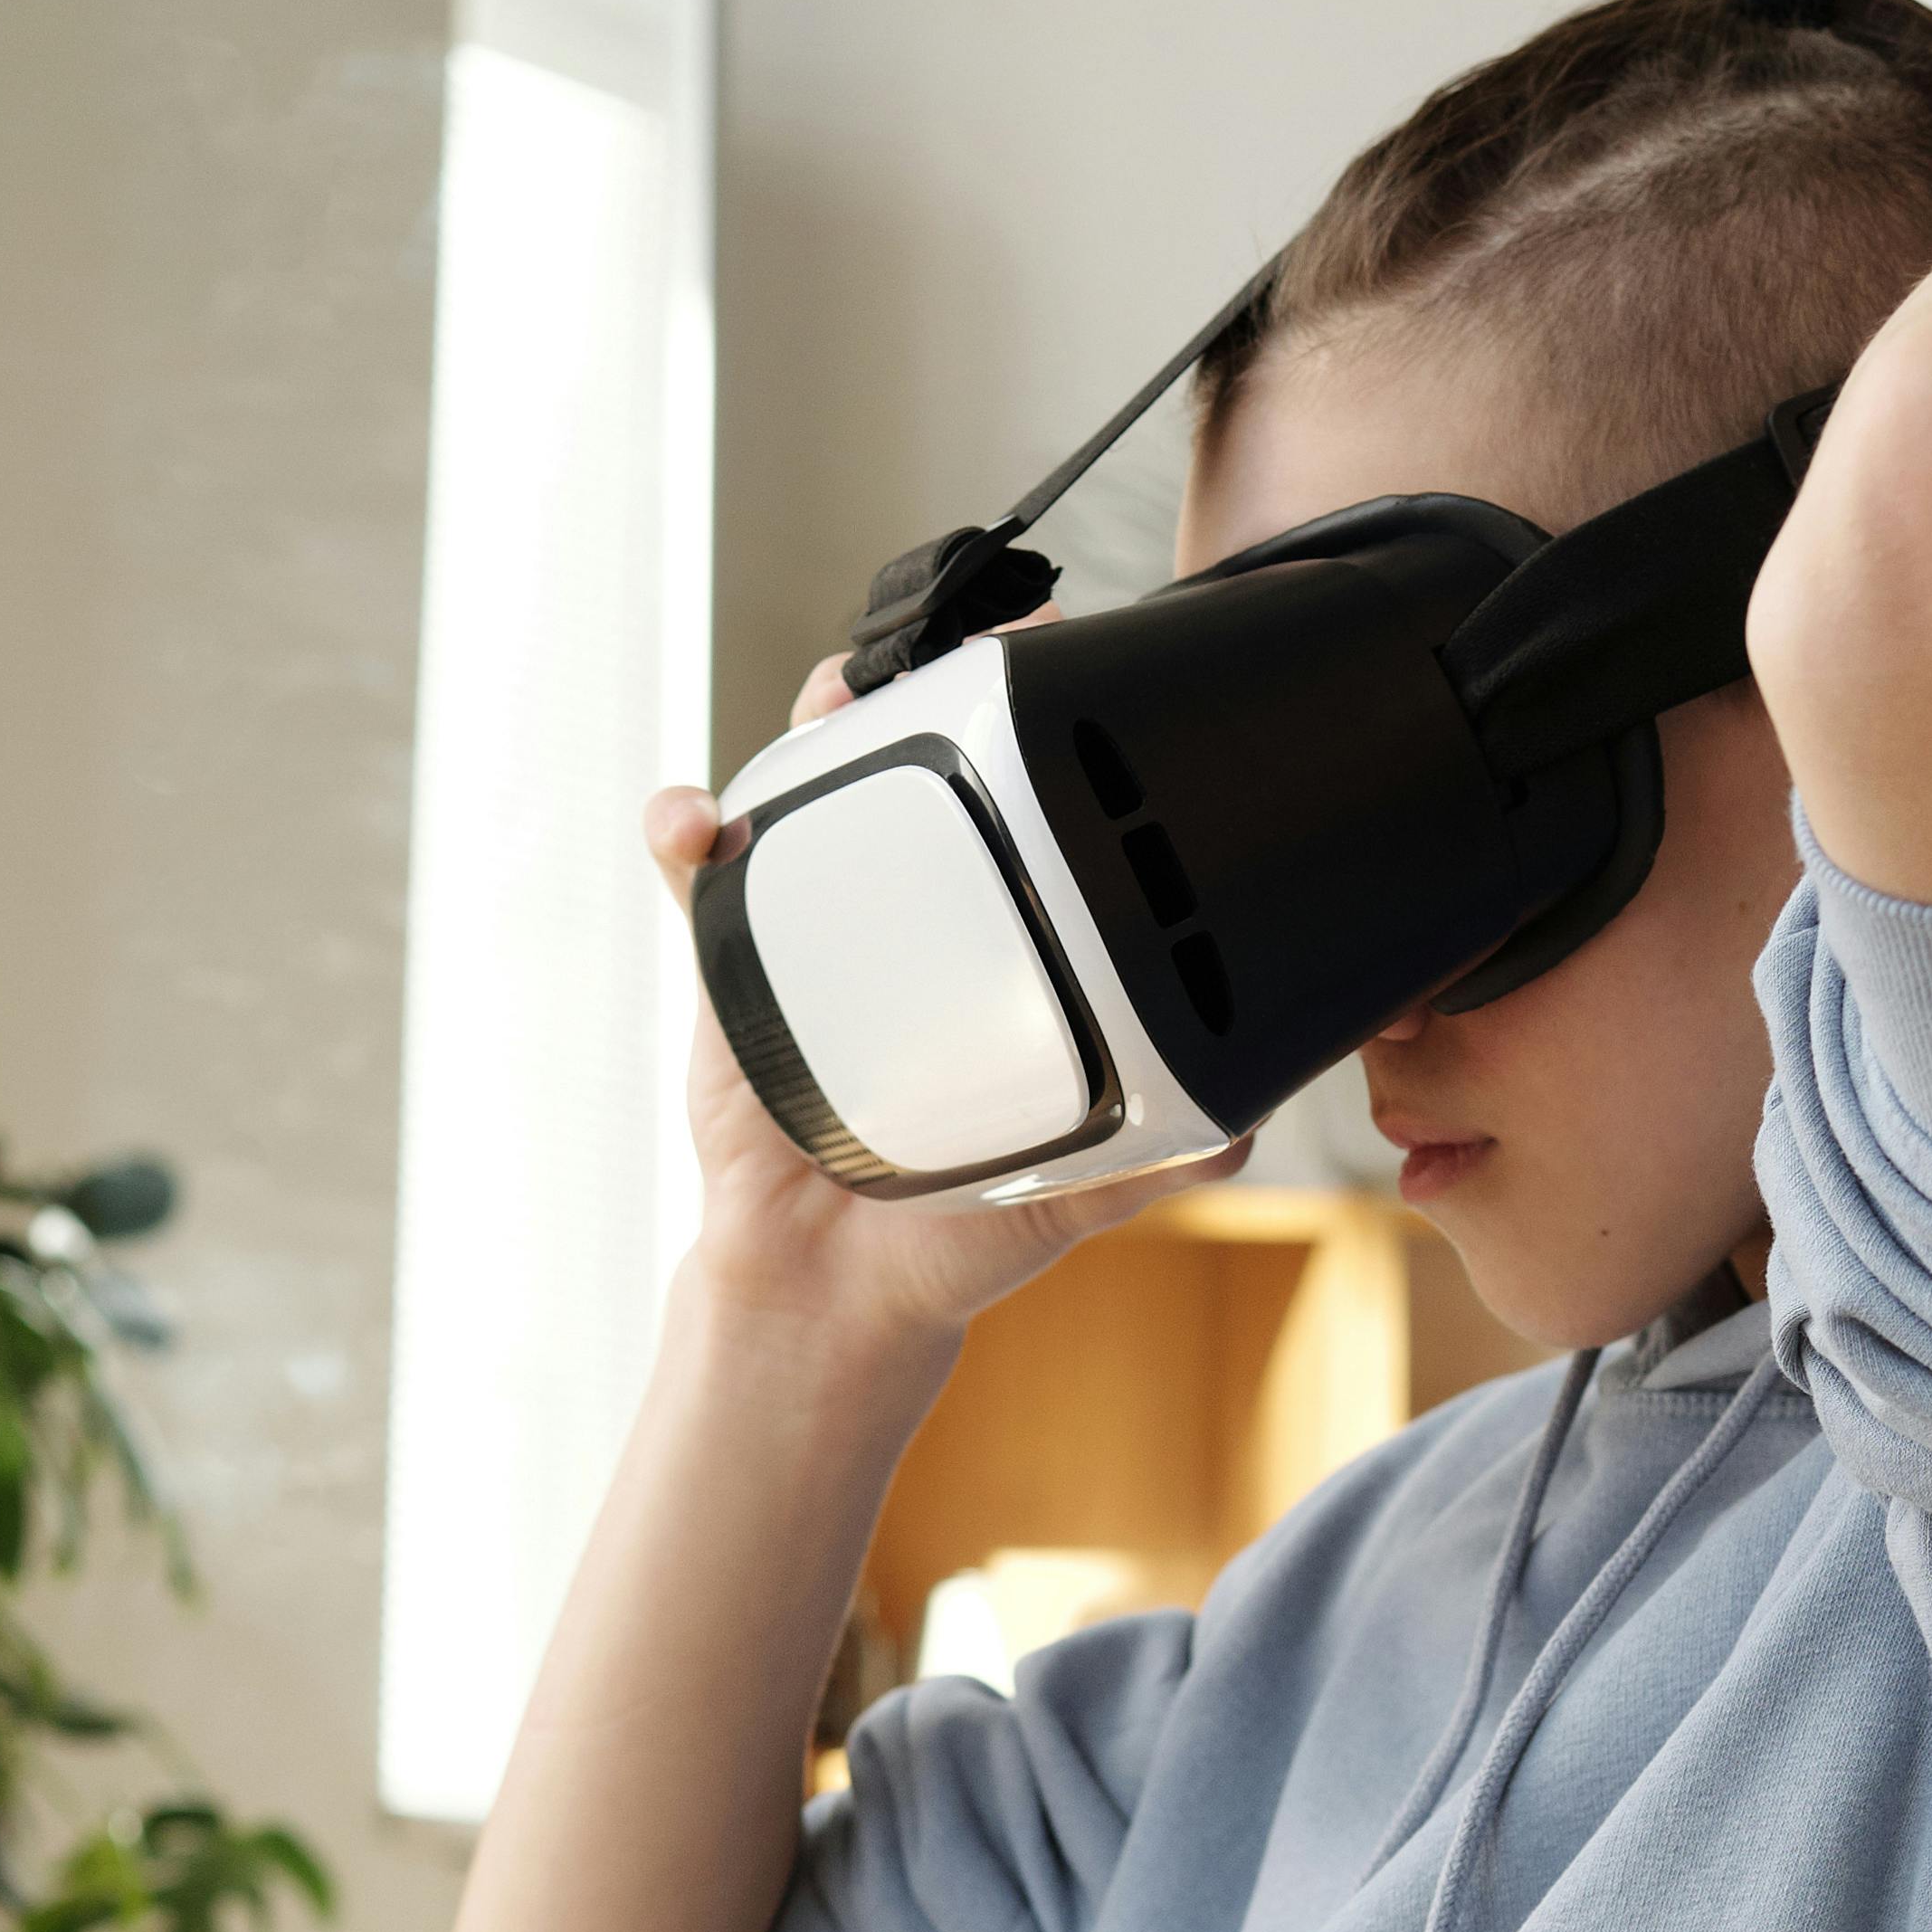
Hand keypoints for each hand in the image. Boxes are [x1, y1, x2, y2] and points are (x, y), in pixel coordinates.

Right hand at [651, 664, 1230, 1368]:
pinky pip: (695, 874)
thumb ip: (1162, 1153)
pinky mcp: (734, 960)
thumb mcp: (1079, 1183)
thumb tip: (1247, 1124)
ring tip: (841, 688)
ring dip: (817, 715)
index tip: (1072, 654)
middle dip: (933, 672)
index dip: (1042, 715)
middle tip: (967, 640)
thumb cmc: (961, 1221)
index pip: (1026, 797)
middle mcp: (910, 906)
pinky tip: (695, 820)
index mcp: (999, 936)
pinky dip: (683, 828)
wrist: (849, 1291)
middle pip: (916, 752)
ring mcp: (816, 920)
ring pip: (808, 779)